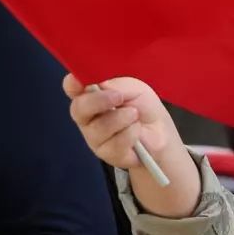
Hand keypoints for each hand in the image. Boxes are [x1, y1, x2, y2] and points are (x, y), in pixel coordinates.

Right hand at [63, 74, 198, 218]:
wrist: (161, 135)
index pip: (71, 88)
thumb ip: (117, 85)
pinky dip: (130, 133)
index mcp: (90, 95)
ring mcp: (94, 137)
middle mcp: (87, 116)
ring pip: (99, 127)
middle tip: (118, 97)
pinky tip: (137, 130)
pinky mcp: (106, 154)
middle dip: (98, 101)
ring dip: (121, 118)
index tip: (79, 80)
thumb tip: (101, 85)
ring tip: (135, 114)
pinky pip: (114, 143)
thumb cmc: (144, 108)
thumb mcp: (135, 88)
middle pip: (78, 109)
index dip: (72, 83)